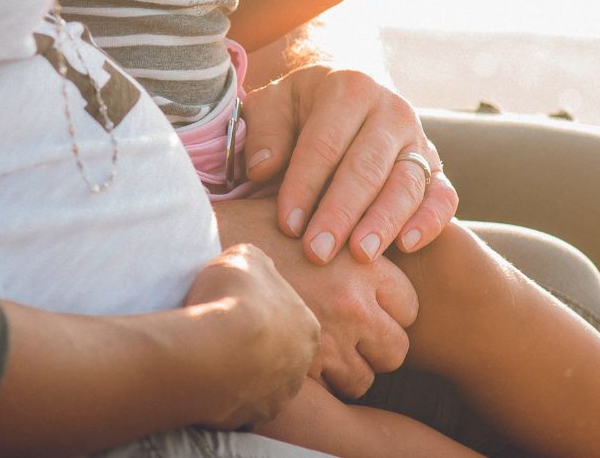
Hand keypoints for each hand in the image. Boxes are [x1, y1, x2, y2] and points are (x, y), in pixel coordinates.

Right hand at [182, 243, 319, 429]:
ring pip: (266, 383)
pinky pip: (242, 404)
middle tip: (230, 335)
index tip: (243, 310)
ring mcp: (280, 394)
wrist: (211, 351)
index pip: (293, 320)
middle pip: (284, 355)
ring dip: (246, 373)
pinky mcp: (255, 416)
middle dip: (261, 348)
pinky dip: (228, 394)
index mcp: (307, 325)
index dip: (267, 314)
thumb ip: (258, 264)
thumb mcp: (245, 257)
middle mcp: (302, 364)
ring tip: (215, 357)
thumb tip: (258, 268)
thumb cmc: (233, 299)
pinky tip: (209, 377)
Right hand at [215, 198, 417, 400]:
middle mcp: (354, 307)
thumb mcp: (288, 205)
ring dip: (347, 372)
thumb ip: (321, 216)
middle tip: (348, 339)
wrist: (190, 263)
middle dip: (376, 348)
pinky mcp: (301, 373)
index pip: (409, 304)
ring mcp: (330, 344)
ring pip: (364, 379)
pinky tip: (290, 364)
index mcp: (360, 264)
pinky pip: (327, 395)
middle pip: (396, 349)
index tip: (365, 308)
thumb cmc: (234, 228)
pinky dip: (315, 385)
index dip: (388, 309)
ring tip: (319, 357)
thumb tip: (329, 203)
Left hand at [240, 65, 458, 264]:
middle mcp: (391, 111)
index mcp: (349, 88)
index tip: (287, 225)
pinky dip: (429, 220)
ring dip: (383, 222)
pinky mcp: (437, 169)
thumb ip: (265, 131)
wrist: (350, 96)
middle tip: (317, 252)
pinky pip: (443, 196)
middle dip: (340, 213)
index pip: (324, 143)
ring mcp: (418, 140)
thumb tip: (262, 169)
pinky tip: (407, 245)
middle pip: (366, 167)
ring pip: (406, 184)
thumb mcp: (274, 105)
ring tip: (360, 255)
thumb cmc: (303, 109)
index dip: (304, 186)